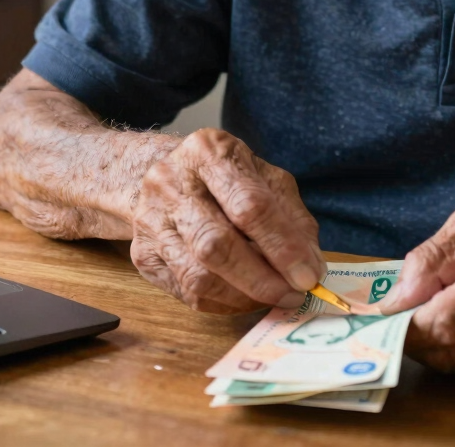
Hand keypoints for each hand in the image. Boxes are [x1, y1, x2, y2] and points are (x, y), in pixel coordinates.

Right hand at [129, 129, 325, 313]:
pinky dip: (223, 303)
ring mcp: (150, 220)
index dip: (282, 246)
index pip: (249, 205)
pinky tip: (244, 296)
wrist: (166, 176)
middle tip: (293, 294)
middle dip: (262, 278)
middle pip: (217, 244)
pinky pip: (186, 293)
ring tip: (272, 296)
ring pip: (198, 276)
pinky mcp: (142, 255)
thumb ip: (292, 216)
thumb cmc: (226, 177)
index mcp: (208, 151)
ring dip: (243, 296)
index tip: (308, 275)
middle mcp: (171, 181)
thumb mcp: (264, 178)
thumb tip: (311, 265)